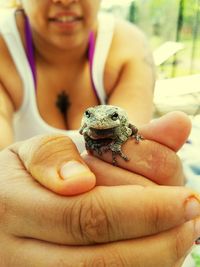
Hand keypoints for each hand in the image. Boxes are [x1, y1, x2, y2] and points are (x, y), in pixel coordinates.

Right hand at [0, 125, 198, 265]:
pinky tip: (155, 249)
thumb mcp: (45, 148)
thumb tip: (175, 125)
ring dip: (154, 260)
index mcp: (11, 205)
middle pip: (99, 259)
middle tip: (192, 219)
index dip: (145, 210)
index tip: (188, 199)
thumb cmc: (24, 175)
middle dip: (158, 243)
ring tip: (182, 233)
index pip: (88, 214)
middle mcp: (14, 252)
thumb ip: (107, 133)